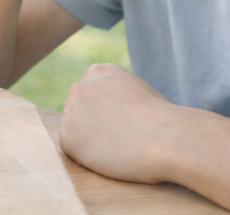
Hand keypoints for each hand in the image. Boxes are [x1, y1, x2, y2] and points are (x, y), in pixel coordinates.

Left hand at [59, 63, 176, 183]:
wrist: (163, 139)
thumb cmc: (161, 119)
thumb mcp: (139, 90)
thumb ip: (119, 93)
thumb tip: (112, 107)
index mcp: (99, 71)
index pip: (91, 93)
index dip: (104, 111)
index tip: (120, 122)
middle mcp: (80, 86)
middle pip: (78, 109)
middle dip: (92, 123)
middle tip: (117, 138)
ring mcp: (71, 110)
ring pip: (74, 130)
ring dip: (89, 140)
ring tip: (116, 147)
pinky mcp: (66, 136)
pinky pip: (73, 151)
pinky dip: (87, 157)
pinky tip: (108, 156)